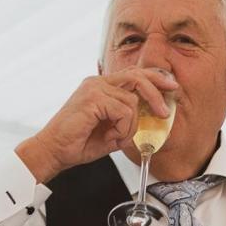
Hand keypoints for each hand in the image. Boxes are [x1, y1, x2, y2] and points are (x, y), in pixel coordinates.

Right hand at [16, 67, 177, 182]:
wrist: (54, 151)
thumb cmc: (77, 143)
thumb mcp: (111, 131)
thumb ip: (128, 121)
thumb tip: (148, 118)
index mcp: (101, 87)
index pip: (133, 74)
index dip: (155, 78)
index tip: (171, 86)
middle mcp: (98, 83)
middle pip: (137, 76)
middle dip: (156, 92)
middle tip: (164, 111)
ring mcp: (94, 88)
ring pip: (131, 100)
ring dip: (130, 125)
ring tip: (117, 137)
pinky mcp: (92, 98)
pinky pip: (123, 111)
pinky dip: (122, 128)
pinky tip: (110, 136)